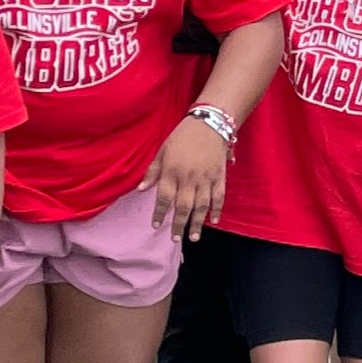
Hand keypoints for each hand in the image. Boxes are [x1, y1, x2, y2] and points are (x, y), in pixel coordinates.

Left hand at [148, 118, 230, 239]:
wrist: (210, 123)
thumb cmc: (182, 136)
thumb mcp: (162, 151)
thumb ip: (153, 171)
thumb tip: (141, 190)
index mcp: (172, 171)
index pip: (164, 198)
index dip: (160, 213)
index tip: (156, 226)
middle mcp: (189, 178)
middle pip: (184, 207)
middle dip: (179, 225)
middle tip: (175, 239)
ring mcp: (206, 178)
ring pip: (202, 206)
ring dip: (197, 223)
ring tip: (193, 237)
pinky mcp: (220, 176)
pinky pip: (219, 196)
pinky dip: (217, 209)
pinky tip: (214, 220)